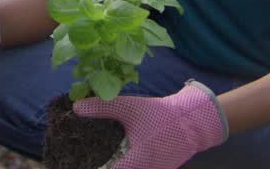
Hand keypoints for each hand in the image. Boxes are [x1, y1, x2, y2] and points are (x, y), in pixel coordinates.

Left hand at [73, 81, 227, 168]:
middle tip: (84, 159)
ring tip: (99, 159)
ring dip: (117, 165)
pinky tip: (117, 157)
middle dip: (103, 165)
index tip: (77, 164)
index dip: (93, 168)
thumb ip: (102, 108)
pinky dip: (127, 164)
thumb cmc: (160, 115)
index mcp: (137, 162)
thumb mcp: (129, 108)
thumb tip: (76, 107)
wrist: (193, 121)